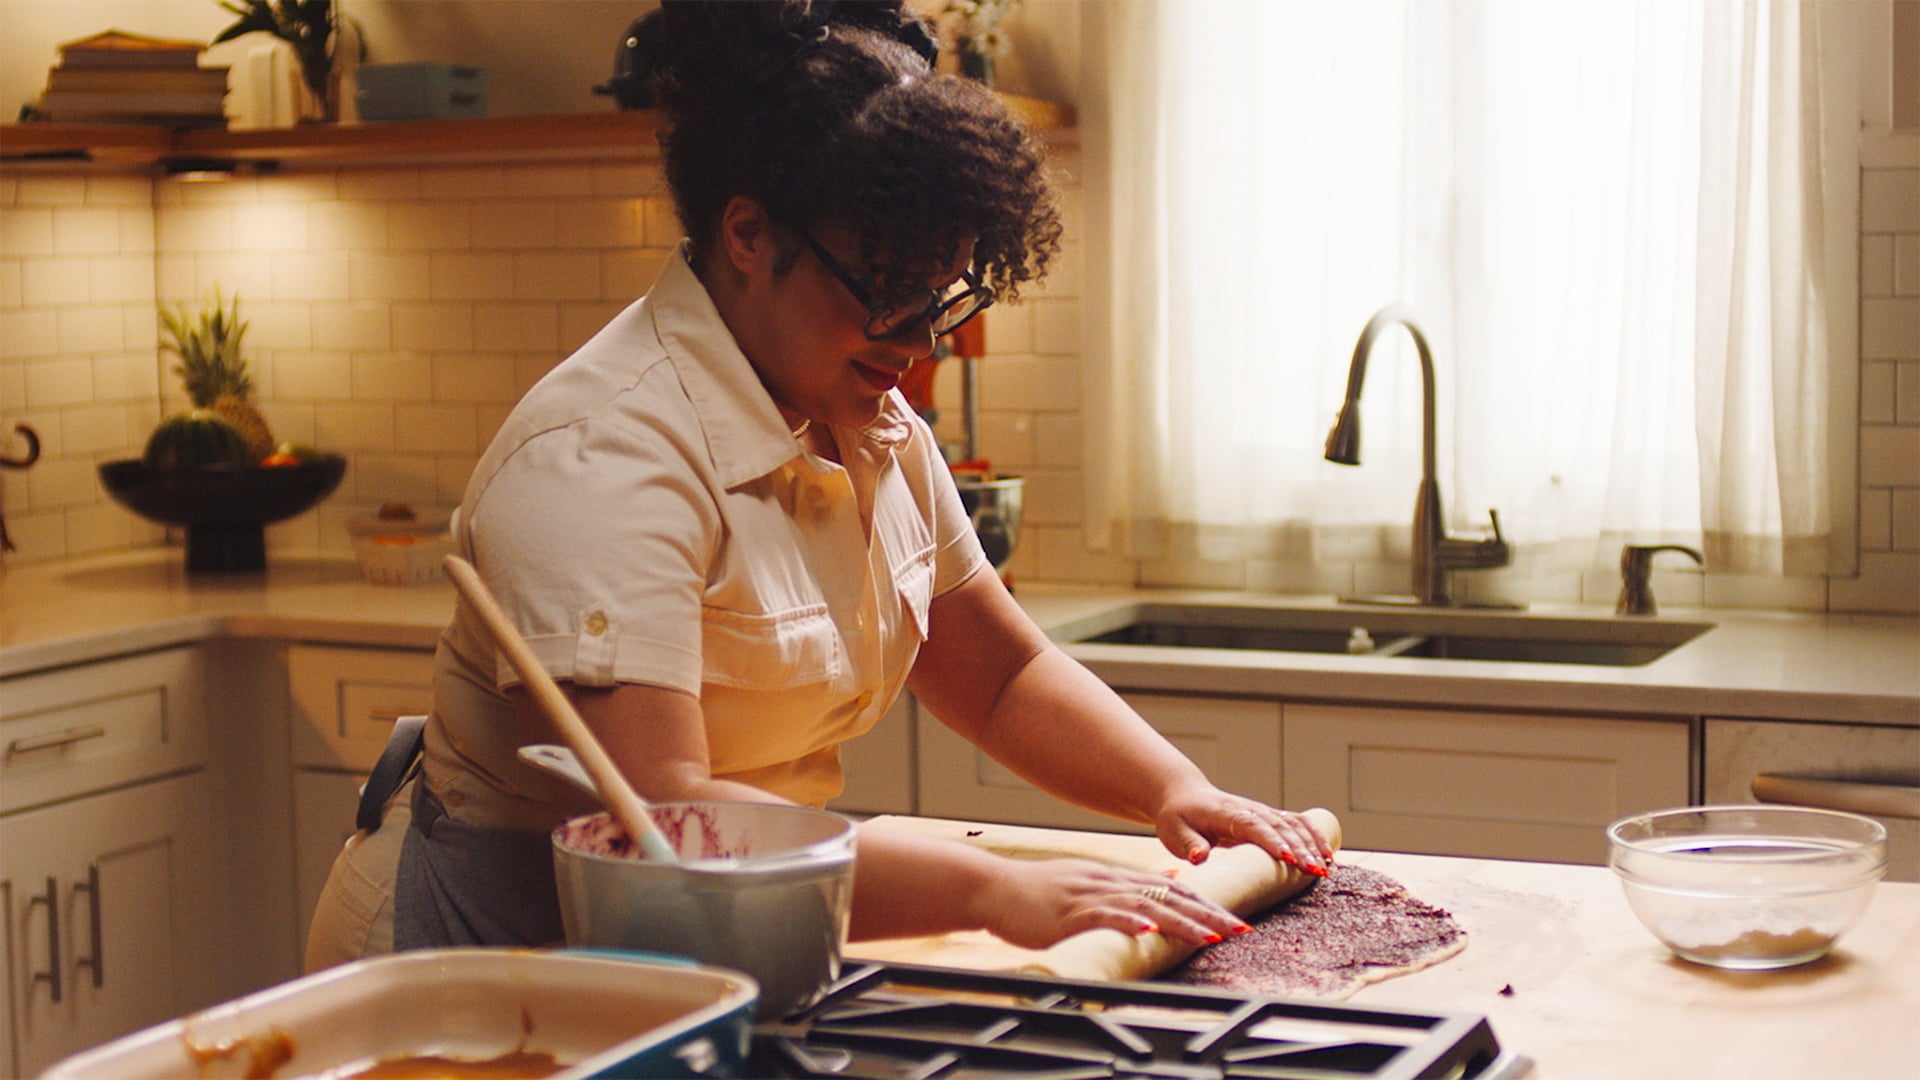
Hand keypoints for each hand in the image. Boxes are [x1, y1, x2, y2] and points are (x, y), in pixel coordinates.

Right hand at [972, 856, 1252, 949]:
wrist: (993, 888)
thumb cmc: (1037, 895)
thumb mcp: (1086, 887)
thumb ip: (1124, 890)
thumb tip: (1167, 889)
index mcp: (1115, 878)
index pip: (1171, 890)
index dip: (1205, 905)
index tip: (1235, 920)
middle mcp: (1109, 882)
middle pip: (1169, 896)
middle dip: (1207, 914)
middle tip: (1239, 929)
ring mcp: (1090, 895)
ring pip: (1146, 905)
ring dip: (1180, 922)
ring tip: (1209, 936)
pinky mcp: (1069, 912)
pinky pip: (1104, 915)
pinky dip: (1129, 921)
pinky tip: (1148, 929)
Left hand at [1154, 787, 1333, 874]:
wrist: (1185, 796)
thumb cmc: (1178, 817)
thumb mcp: (1174, 832)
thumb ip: (1188, 844)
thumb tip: (1199, 856)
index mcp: (1226, 813)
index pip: (1253, 826)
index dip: (1272, 841)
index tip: (1289, 858)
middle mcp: (1249, 810)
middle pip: (1280, 826)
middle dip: (1301, 848)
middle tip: (1317, 871)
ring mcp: (1261, 813)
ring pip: (1293, 824)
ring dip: (1312, 843)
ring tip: (1327, 867)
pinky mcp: (1268, 818)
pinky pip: (1297, 824)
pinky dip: (1314, 836)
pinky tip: (1327, 854)